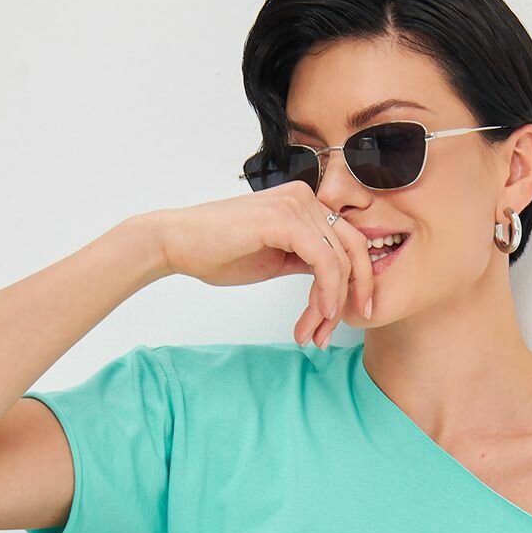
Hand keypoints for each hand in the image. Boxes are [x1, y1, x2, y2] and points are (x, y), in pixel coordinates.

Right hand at [139, 182, 374, 347]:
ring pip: (340, 262)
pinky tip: (317, 314)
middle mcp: (306, 198)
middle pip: (353, 252)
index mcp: (305, 204)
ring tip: (314, 333)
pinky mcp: (286, 220)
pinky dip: (326, 292)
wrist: (178, 243)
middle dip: (349, 299)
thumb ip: (308, 262)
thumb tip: (336, 281)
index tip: (345, 319)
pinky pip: (325, 261)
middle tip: (331, 334)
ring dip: (331, 306)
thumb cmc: (220, 252)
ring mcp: (297, 205)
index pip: (348, 245)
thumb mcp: (278, 259)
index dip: (353, 286)